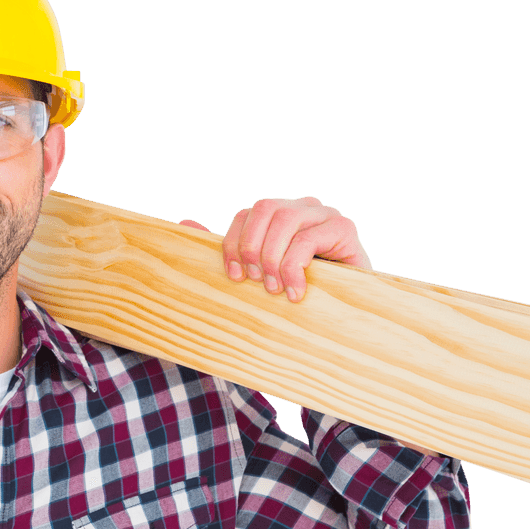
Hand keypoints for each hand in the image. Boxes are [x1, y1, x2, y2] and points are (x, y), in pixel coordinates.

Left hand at [180, 196, 371, 301]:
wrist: (343, 320)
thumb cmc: (297, 296)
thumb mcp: (258, 276)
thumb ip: (228, 251)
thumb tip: (185, 223)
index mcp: (279, 216)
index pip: (247, 214)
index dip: (233, 243)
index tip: (233, 277)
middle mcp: (302, 208)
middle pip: (263, 208)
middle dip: (251, 247)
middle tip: (256, 282)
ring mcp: (324, 215)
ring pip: (285, 219)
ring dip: (273, 258)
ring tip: (275, 290)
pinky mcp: (344, 228)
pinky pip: (309, 237)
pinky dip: (295, 266)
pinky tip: (296, 292)